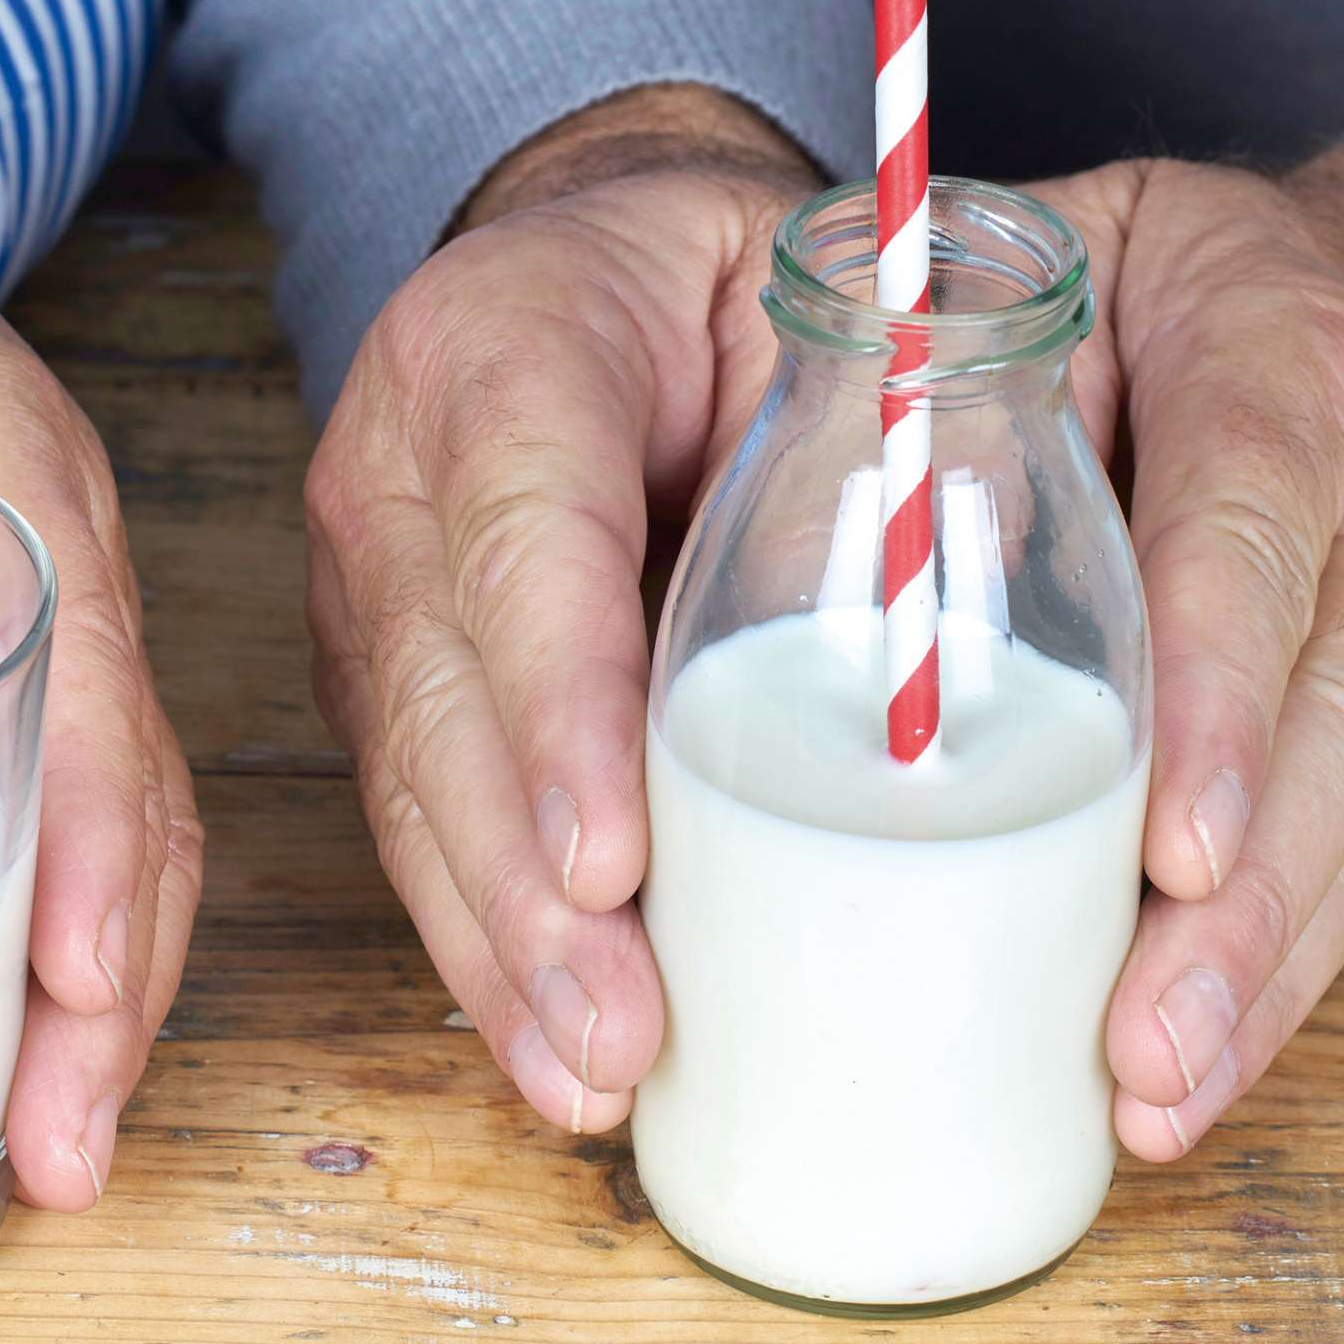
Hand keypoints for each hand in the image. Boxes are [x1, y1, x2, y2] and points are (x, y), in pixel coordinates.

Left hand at [0, 127, 200, 1210]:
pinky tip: (19, 1047)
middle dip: (117, 994)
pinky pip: (74, 820)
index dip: (90, 850)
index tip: (69, 988)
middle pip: (141, 805)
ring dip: (104, 998)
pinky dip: (60, 942)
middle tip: (63, 1155)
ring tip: (53, 1152)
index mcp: (6, 481)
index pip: (90, 688)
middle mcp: (64, 562)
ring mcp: (57, 618)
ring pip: (126, 833)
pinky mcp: (14, 663)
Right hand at [305, 86, 817, 1131]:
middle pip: (444, 698)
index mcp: (505, 343)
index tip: (617, 862)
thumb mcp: (820, 291)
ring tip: (591, 1077)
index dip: (560, 710)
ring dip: (499, 948)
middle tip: (619, 1029)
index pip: (525, 537)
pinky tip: (555, 1042)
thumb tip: (971, 590)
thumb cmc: (732, 284)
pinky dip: (490, 940)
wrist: (598, 266)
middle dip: (524, 890)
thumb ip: (885, 412)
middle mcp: (397, 466)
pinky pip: (422, 819)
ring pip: (412, 784)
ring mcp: (372, 582)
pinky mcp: (386, 676)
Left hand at [1027, 92, 1343, 1157]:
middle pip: (1333, 726)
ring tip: (1160, 1092)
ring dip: (1265, 975)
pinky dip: (1289, 980)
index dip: (1221, 701)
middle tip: (1142, 1037)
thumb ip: (965, 342)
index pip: (1254, 542)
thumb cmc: (1208, 299)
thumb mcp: (1094, 252)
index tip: (1169, 846)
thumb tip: (850, 490)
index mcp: (1294, 375)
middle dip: (1240, 906)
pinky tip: (1199, 1072)